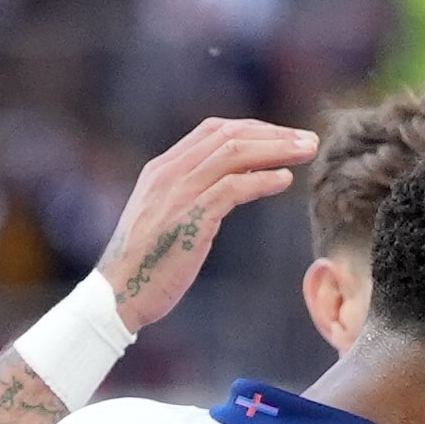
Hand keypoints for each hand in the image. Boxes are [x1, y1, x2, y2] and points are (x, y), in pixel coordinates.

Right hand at [98, 117, 320, 331]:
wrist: (117, 295)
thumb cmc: (144, 265)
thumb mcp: (164, 218)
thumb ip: (189, 196)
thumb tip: (226, 190)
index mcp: (162, 168)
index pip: (213, 130)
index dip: (253, 128)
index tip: (283, 137)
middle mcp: (169, 173)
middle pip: (229, 135)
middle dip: (273, 133)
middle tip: (307, 140)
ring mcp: (178, 193)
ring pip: (235, 154)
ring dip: (276, 149)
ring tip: (306, 152)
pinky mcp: (190, 219)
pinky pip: (233, 188)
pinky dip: (263, 180)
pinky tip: (285, 181)